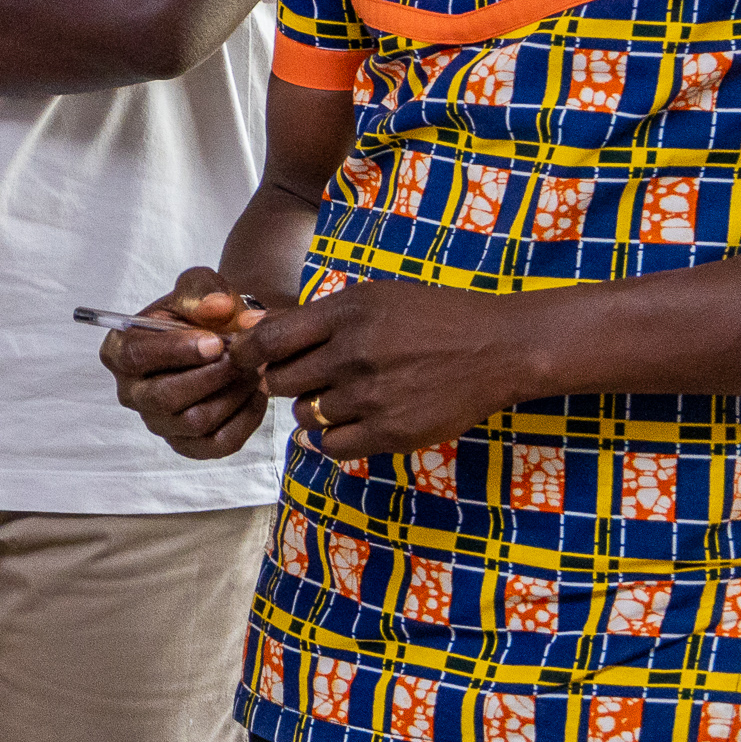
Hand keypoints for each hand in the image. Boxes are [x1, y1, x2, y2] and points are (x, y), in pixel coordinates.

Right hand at [103, 266, 270, 459]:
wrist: (223, 336)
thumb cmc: (200, 312)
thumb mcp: (199, 286)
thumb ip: (205, 291)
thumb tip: (217, 307)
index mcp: (120, 349)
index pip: (134, 357)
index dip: (176, 351)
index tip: (215, 342)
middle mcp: (131, 392)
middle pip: (165, 397)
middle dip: (212, 376)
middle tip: (244, 357)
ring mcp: (158, 422)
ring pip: (194, 422)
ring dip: (232, 394)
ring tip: (254, 369)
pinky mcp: (186, 444)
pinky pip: (217, 444)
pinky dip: (244, 419)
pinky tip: (256, 393)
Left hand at [228, 276, 541, 460]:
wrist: (495, 348)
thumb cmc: (432, 316)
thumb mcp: (375, 296)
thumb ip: (321, 316)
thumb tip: (260, 331)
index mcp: (348, 313)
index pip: (271, 340)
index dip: (248, 353)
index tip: (244, 361)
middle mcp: (354, 354)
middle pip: (283, 381)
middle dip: (286, 381)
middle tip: (304, 378)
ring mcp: (371, 396)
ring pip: (306, 414)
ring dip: (313, 408)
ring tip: (342, 395)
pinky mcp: (390, 433)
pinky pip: (331, 445)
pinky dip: (330, 437)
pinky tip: (348, 422)